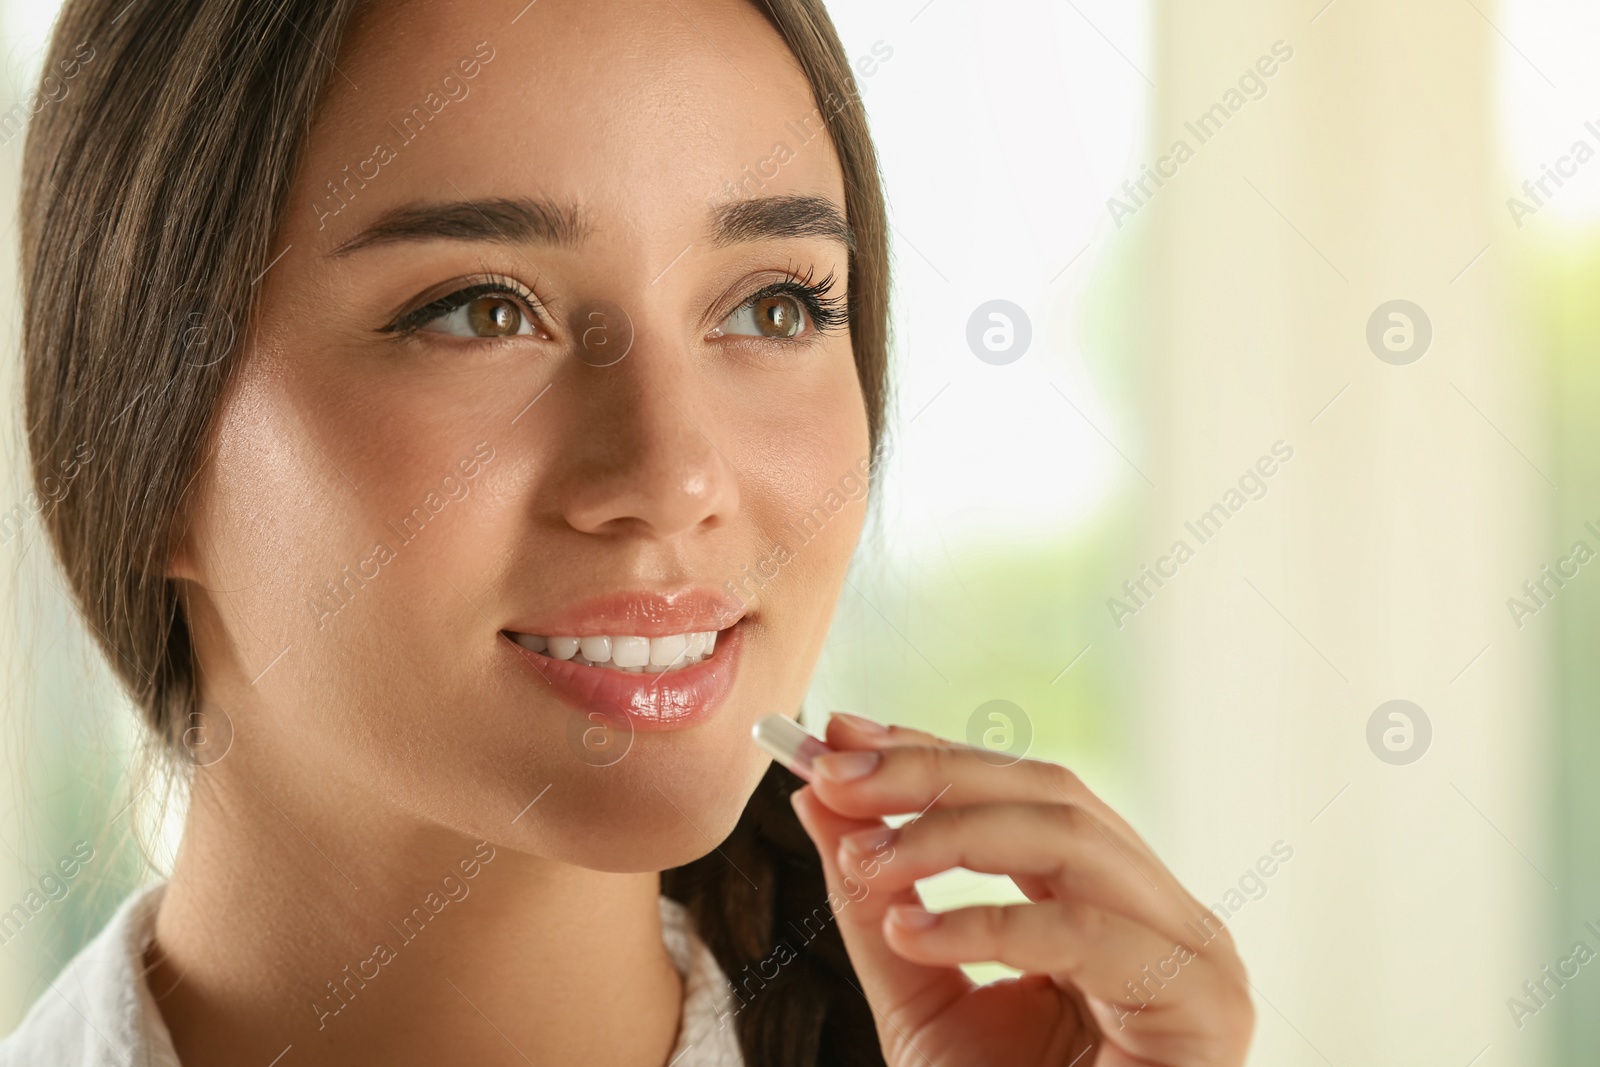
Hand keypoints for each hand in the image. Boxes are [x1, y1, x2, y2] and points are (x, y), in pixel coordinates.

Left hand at [788, 714, 1253, 1066]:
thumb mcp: (917, 991)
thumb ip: (874, 899)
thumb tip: (817, 799)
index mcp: (1104, 897)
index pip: (1018, 790)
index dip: (928, 750)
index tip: (834, 734)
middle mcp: (1157, 910)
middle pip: (1049, 793)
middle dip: (930, 774)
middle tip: (832, 774)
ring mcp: (1193, 950)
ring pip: (1070, 837)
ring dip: (949, 835)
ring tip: (862, 860)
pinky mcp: (1206, 1001)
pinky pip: (1086, 931)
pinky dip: (987, 924)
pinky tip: (910, 933)